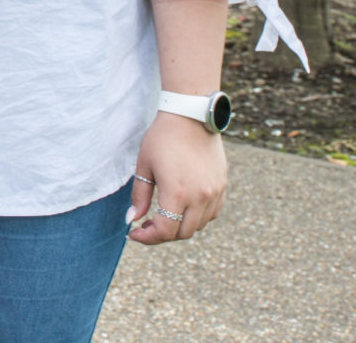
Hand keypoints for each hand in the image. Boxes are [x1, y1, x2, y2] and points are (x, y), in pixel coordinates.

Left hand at [128, 113, 226, 244]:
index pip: (165, 231)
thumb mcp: (144, 165)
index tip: (134, 233)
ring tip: (163, 216)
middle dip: (162, 234)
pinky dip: (198, 218)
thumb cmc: (162, 138)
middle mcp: (200, 196)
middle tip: (146, 225)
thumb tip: (133, 218)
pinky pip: (212, 214)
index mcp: (177, 192)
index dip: (148, 238)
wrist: (190, 117)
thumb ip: (139, 195)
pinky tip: (183, 209)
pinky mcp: (222, 186)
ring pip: (199, 226)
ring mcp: (214, 193)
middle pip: (183, 233)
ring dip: (180, 227)